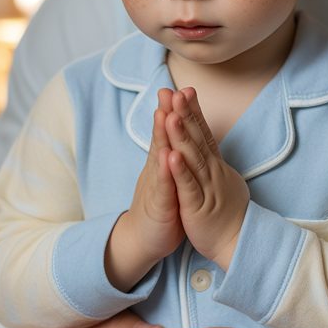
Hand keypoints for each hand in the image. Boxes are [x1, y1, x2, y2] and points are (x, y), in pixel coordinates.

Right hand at [108, 89, 182, 290]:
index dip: (176, 111)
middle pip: (162, 137)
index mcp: (165, 162)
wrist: (144, 238)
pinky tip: (166, 156)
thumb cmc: (162, 206)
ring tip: (165, 114)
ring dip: (162, 135)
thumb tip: (180, 134)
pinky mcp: (158, 205)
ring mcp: (157, 186)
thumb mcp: (169, 177)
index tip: (183, 88)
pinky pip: (162, 186)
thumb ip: (173, 155)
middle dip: (167, 113)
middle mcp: (158, 169)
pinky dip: (164, 170)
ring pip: (159, 157)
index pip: (170, 132)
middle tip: (169, 89)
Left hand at [165, 88, 249, 269]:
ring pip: (192, 157)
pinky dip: (180, 170)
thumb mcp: (223, 182)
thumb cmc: (229, 215)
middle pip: (198, 138)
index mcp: (215, 166)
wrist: (238, 243)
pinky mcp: (198, 206)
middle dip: (186, 114)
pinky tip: (171, 155)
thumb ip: (215, 163)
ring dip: (182, 135)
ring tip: (172, 115)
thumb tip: (213, 147)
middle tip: (176, 91)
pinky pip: (188, 186)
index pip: (204, 133)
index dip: (194, 112)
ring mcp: (206, 187)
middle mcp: (212, 172)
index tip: (185, 90)